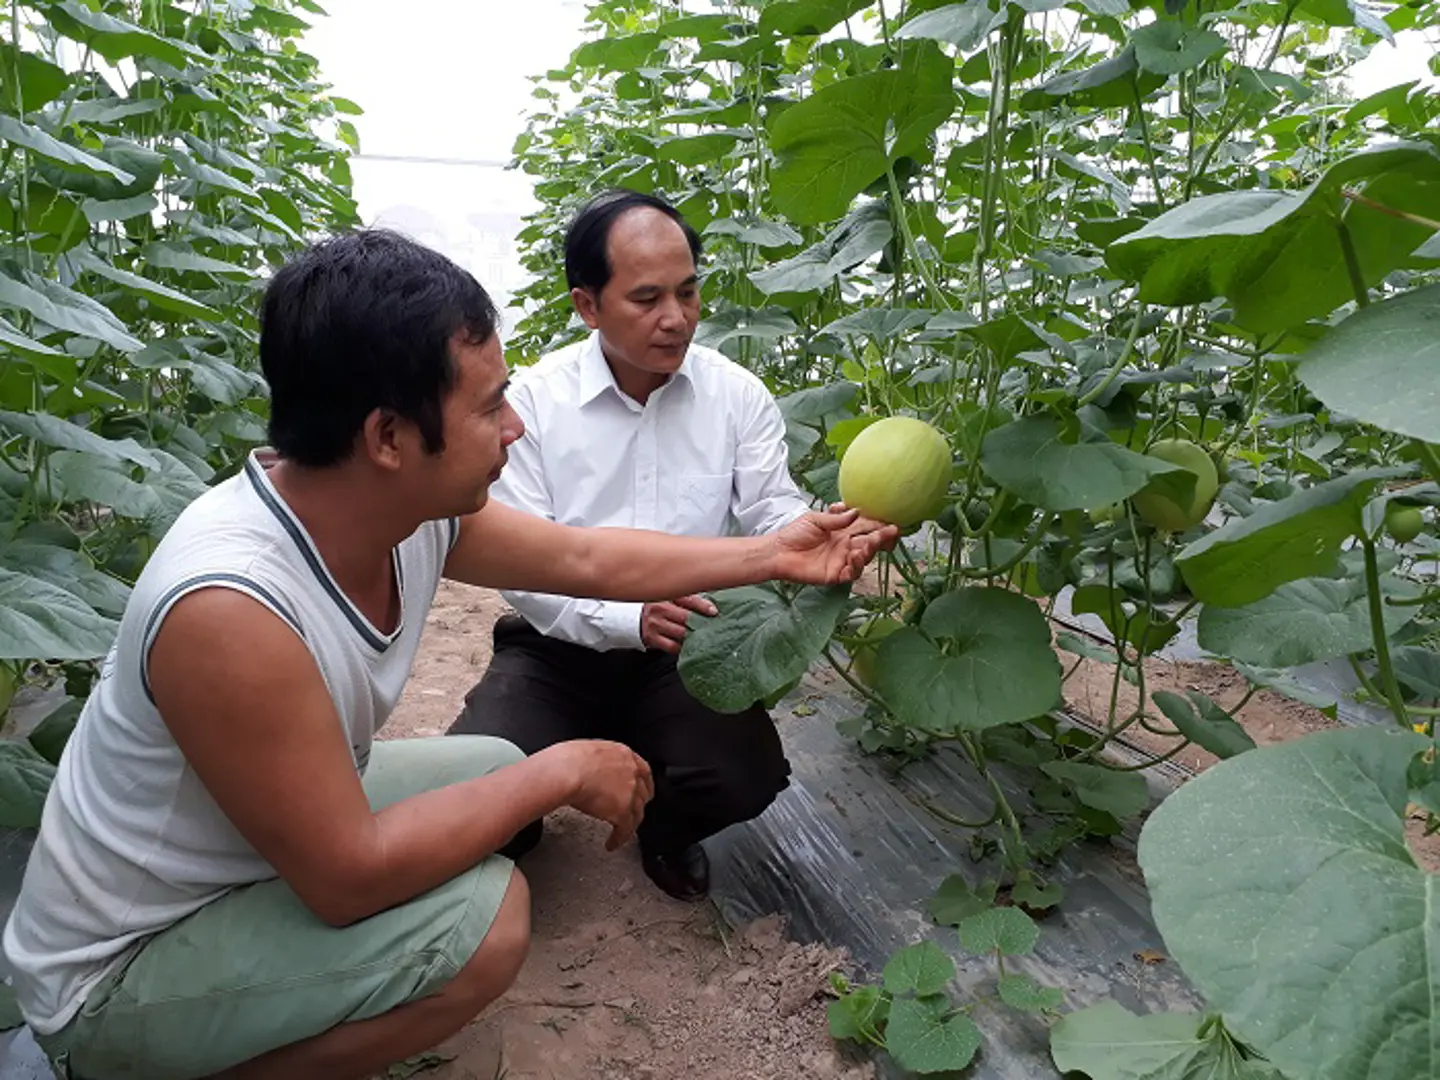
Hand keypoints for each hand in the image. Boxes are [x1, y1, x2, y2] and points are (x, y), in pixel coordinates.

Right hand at [542, 740, 654, 851]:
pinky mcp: (622, 811)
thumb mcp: (588, 751)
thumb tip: (590, 768)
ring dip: (630, 824)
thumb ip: (598, 761)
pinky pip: (625, 830)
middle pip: (643, 793)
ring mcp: (630, 792)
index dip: (643, 782)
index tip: (642, 789)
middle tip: (631, 811)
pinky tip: (612, 843)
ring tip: (621, 832)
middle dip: (638, 804)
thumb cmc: (567, 760)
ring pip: (637, 813)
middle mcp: (631, 772)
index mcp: (622, 754)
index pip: (642, 770)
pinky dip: (619, 839)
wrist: (566, 771)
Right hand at [641, 594, 717, 654]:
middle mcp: (659, 608)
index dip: (703, 606)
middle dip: (700, 623)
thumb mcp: (672, 598)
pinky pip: (672, 646)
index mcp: (667, 595)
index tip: (714, 612)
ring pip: (681, 633)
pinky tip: (689, 646)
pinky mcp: (652, 638)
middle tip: (711, 627)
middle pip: (686, 618)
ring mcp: (655, 624)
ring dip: (693, 636)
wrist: (634, 617)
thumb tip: (712, 607)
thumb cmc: (659, 607)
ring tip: (703, 637)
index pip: (688, 599)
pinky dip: (683, 648)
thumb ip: (690, 600)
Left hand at [769, 505, 899, 585]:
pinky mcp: (835, 575)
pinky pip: (852, 572)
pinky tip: (856, 555)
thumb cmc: (795, 533)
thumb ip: (835, 518)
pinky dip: (857, 564)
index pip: (866, 527)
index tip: (889, 519)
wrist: (778, 551)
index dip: (878, 524)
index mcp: (843, 531)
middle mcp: (846, 546)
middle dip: (882, 536)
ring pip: (864, 556)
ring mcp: (842, 561)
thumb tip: (856, 511)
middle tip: (892, 530)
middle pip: (870, 542)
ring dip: (872, 548)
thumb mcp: (815, 519)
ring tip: (874, 540)